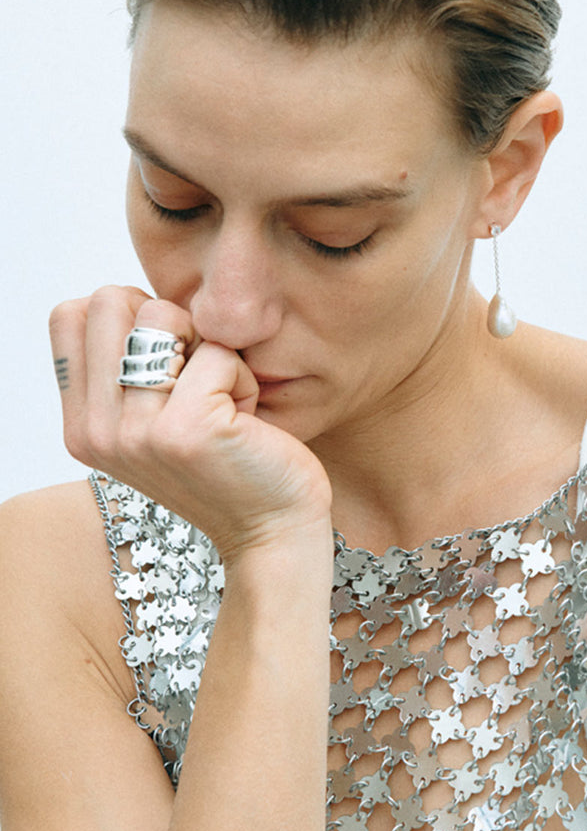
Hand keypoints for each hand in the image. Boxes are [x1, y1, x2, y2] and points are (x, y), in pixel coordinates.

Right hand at [50, 286, 331, 560]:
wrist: (272, 532)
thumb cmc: (227, 463)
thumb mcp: (155, 419)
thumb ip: (127, 366)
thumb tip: (134, 299)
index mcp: (80, 426)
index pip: (71, 314)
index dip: (127, 317)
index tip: (165, 364)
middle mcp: (95, 430)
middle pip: (110, 299)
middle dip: (168, 323)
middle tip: (197, 379)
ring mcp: (137, 431)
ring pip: (164, 314)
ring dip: (208, 350)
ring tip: (220, 402)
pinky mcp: (188, 428)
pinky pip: (218, 350)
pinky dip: (243, 378)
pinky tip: (245, 423)